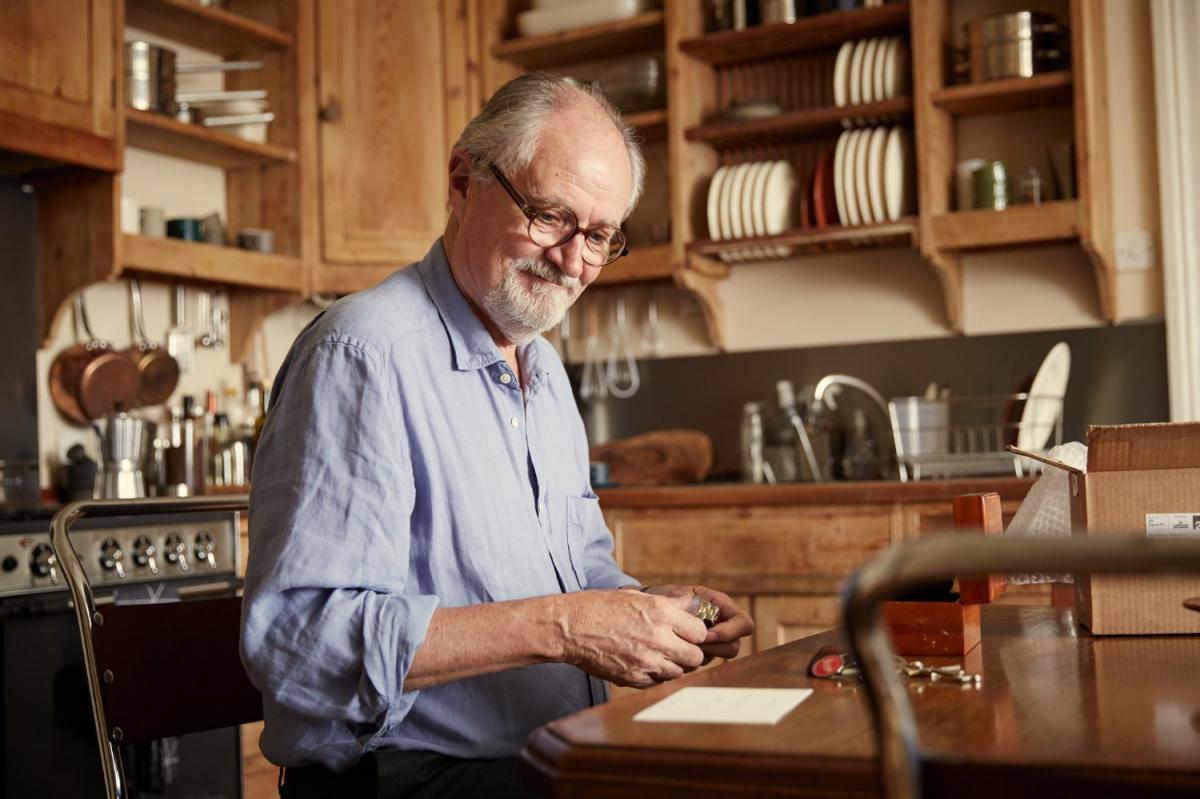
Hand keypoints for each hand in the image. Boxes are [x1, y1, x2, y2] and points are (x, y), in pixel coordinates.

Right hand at [557, 590, 707, 687]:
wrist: (570, 627)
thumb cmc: (600, 607)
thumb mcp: (637, 596)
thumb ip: (669, 604)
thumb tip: (693, 605)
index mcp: (661, 613)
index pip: (700, 633)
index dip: (695, 634)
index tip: (686, 633)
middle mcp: (658, 639)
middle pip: (695, 657)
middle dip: (689, 653)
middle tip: (676, 647)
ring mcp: (646, 662)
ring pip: (678, 673)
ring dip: (672, 666)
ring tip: (656, 655)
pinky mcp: (633, 678)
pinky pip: (657, 683)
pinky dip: (654, 676)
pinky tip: (642, 663)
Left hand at [642, 584, 753, 662]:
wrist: (652, 608)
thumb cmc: (666, 597)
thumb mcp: (680, 596)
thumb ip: (694, 608)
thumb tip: (704, 628)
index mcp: (723, 607)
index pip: (744, 624)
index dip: (728, 632)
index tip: (705, 635)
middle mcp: (723, 626)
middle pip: (734, 646)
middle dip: (712, 648)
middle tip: (692, 644)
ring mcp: (714, 642)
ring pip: (720, 658)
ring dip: (702, 655)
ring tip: (682, 647)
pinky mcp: (703, 653)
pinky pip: (704, 663)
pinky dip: (692, 661)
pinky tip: (677, 653)